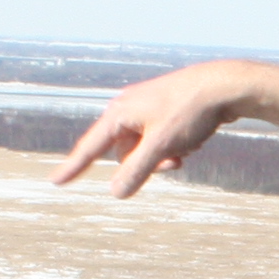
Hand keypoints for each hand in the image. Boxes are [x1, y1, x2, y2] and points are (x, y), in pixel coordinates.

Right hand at [49, 58, 278, 196]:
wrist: (224, 86)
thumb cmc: (189, 110)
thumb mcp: (161, 146)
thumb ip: (137, 170)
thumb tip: (116, 193)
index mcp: (119, 113)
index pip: (90, 147)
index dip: (73, 167)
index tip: (54, 182)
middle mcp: (127, 108)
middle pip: (124, 153)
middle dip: (147, 163)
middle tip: (175, 160)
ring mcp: (146, 109)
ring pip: (144, 149)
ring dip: (162, 157)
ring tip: (186, 147)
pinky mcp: (164, 112)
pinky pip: (160, 141)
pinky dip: (173, 147)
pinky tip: (193, 139)